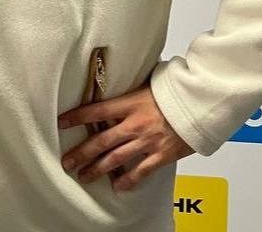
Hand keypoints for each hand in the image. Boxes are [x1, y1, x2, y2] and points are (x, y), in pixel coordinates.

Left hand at [58, 84, 192, 192]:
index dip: (76, 117)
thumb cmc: (175, 91)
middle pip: (101, 141)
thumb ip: (131, 88)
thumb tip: (119, 76)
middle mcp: (134, 124)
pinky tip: (117, 186)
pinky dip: (128, 180)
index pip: (96, 111)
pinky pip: (141, 171)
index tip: (61, 122)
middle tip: (67, 162)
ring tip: (84, 176)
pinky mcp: (161, 155)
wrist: (200, 104)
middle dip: (81, 153)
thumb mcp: (148, 83)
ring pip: (115, 159)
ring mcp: (147, 141)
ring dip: (97, 169)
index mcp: (129, 104)